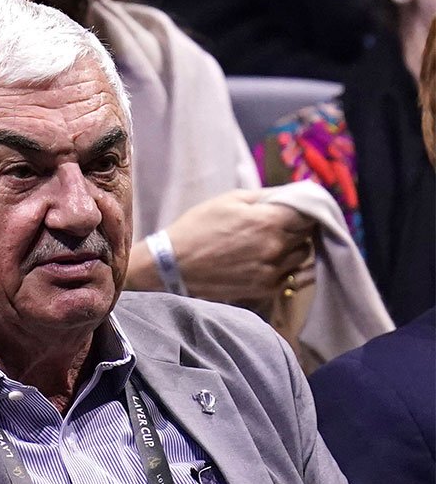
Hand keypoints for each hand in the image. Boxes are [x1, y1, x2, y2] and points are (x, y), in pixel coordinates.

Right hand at [164, 190, 315, 303]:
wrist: (173, 265)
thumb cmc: (198, 227)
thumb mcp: (229, 200)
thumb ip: (266, 196)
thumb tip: (294, 194)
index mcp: (268, 221)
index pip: (309, 214)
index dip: (306, 209)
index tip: (298, 209)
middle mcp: (276, 247)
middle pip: (308, 234)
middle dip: (300, 227)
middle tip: (285, 224)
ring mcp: (272, 271)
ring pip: (303, 256)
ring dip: (296, 248)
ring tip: (278, 244)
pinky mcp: (266, 289)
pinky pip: (295, 277)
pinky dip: (292, 268)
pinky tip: (277, 261)